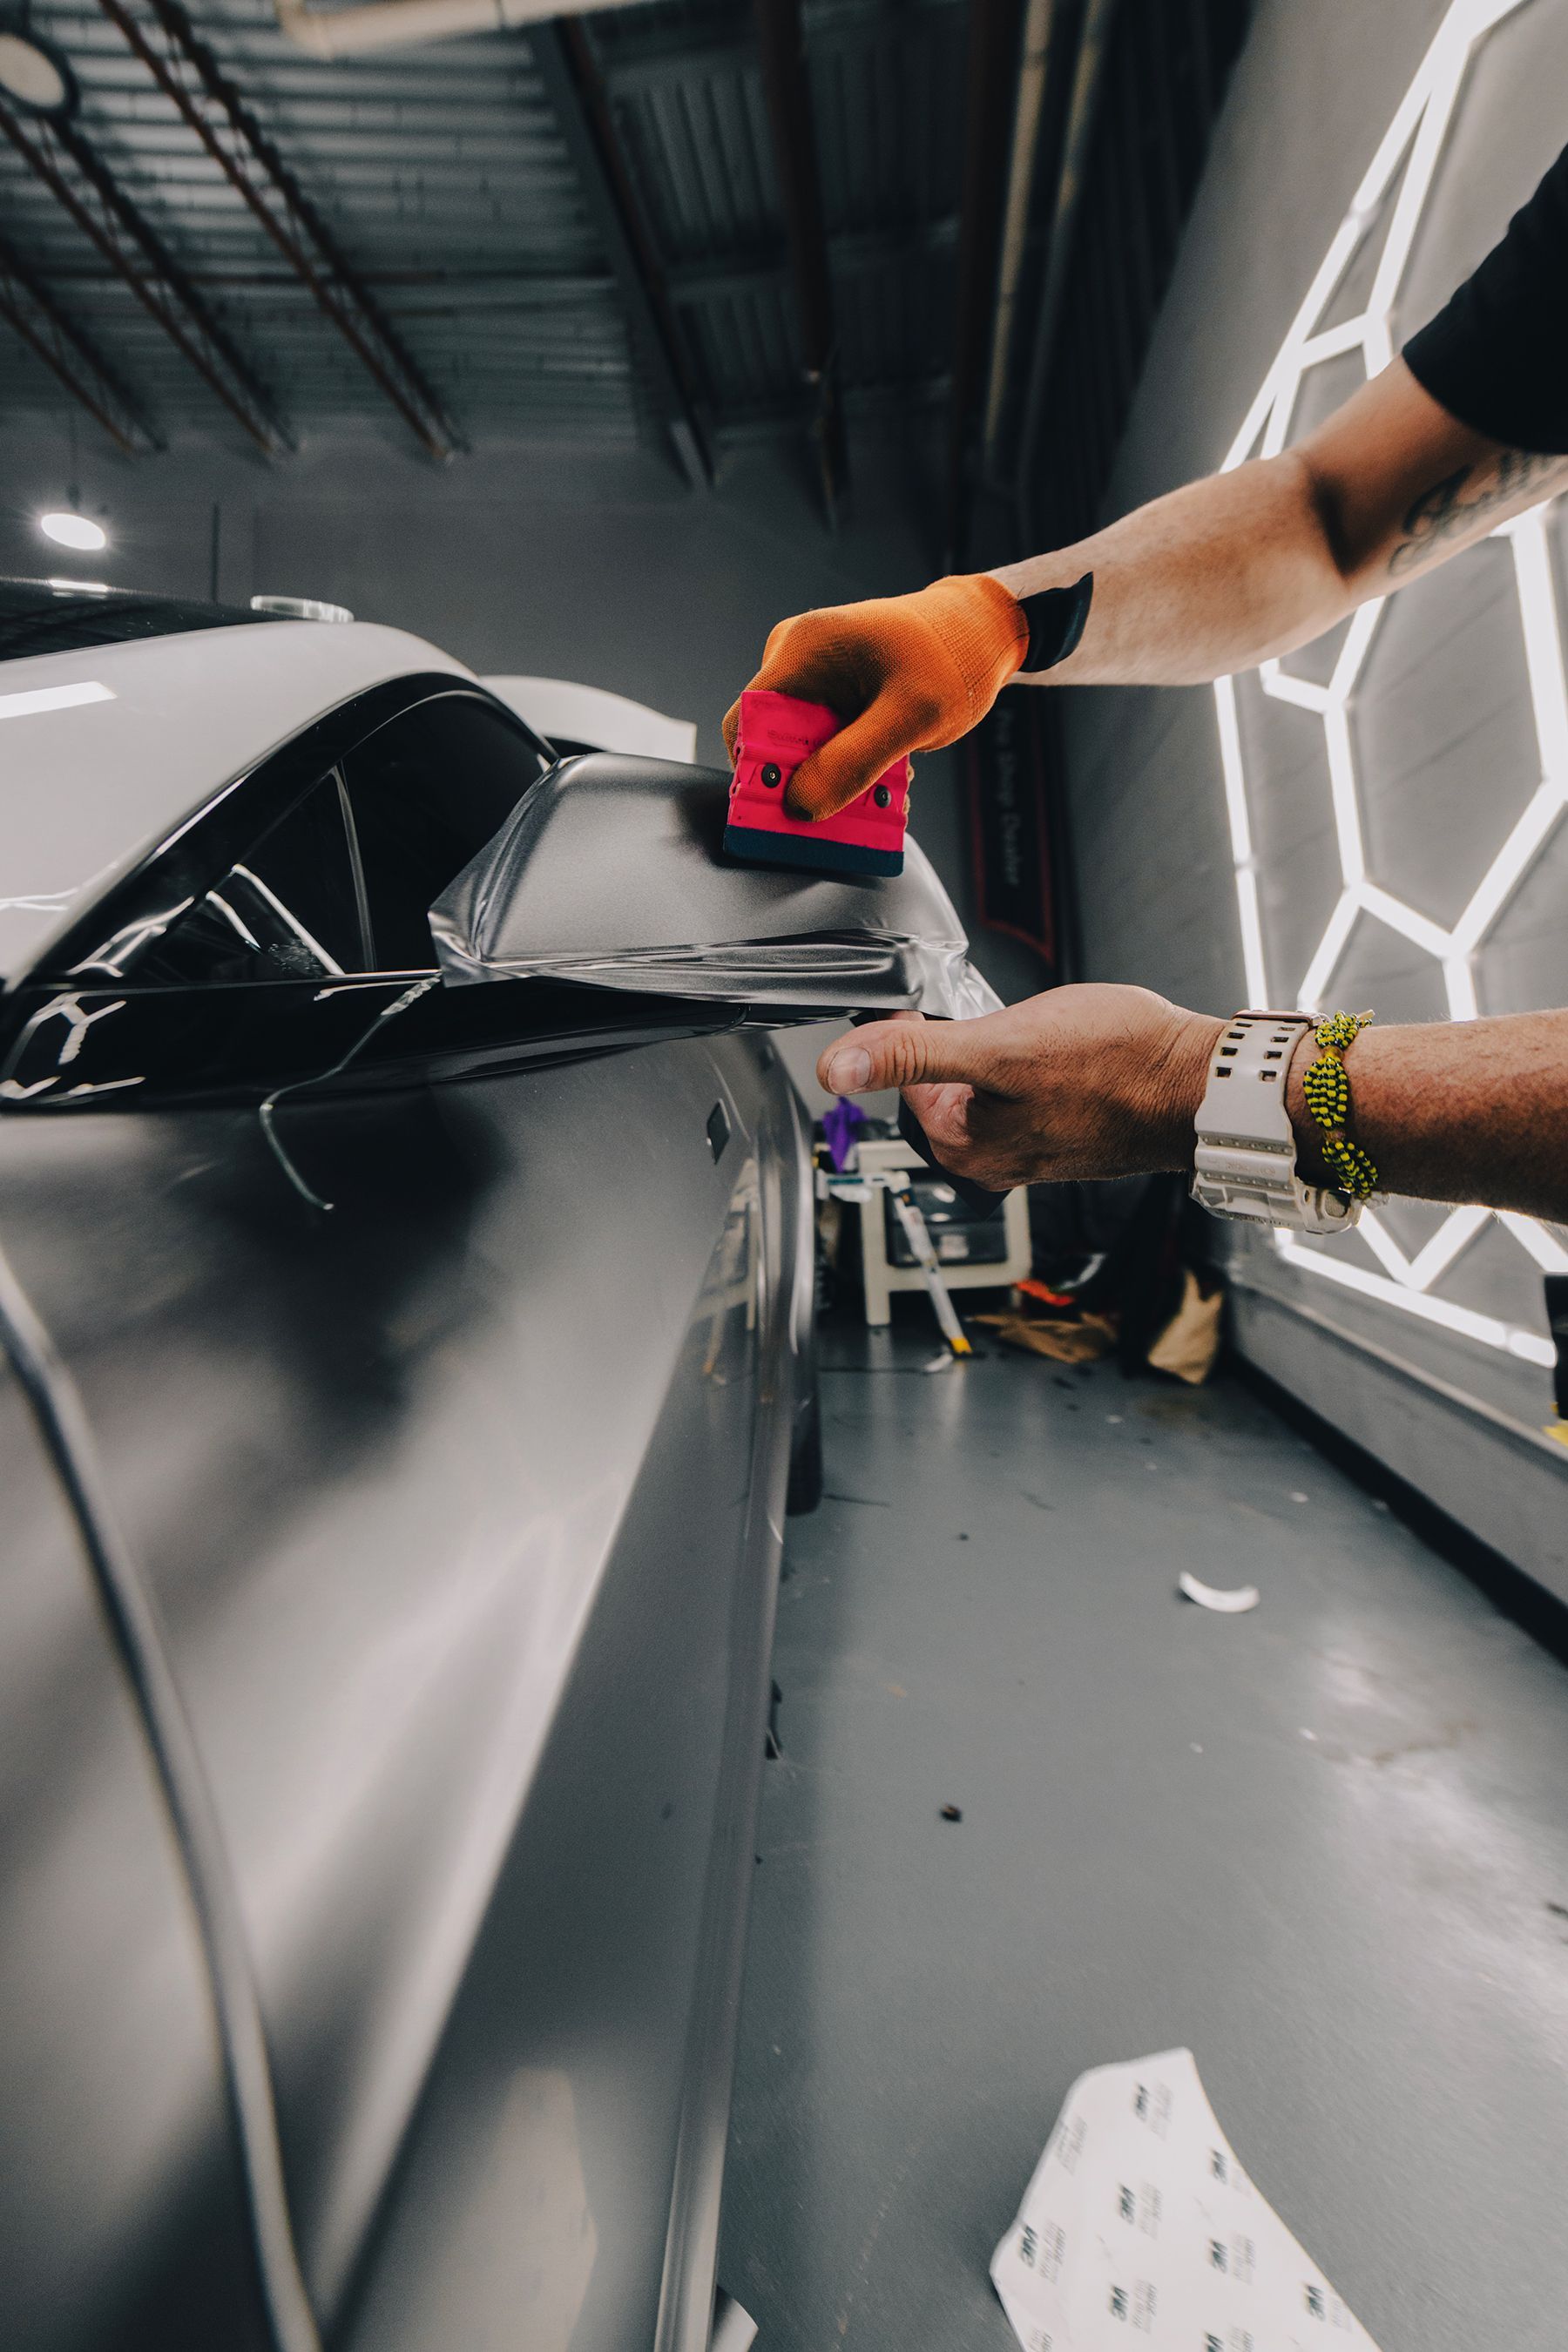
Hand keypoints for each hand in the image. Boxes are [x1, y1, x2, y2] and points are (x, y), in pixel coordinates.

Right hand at [721, 573, 1027, 819]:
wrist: (980, 634)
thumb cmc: (952, 658)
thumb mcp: (911, 716)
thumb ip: (854, 762)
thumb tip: (800, 807)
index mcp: (803, 650)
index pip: (748, 722)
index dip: (758, 773)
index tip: (789, 814)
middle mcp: (797, 659)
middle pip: (773, 741)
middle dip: (809, 784)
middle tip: (854, 808)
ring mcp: (813, 677)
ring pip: (801, 750)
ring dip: (837, 781)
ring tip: (884, 791)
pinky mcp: (830, 695)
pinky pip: (823, 744)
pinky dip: (850, 768)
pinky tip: (887, 778)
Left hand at [816, 988, 1226, 1187]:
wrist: (1201, 1083)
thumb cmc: (1117, 1065)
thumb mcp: (998, 1046)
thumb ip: (911, 1054)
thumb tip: (836, 1068)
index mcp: (963, 1146)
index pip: (901, 1077)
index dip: (909, 1028)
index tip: (923, 1001)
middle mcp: (992, 1159)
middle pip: (939, 1083)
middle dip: (954, 1041)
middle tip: (989, 1012)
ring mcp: (1031, 1148)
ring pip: (983, 1085)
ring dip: (995, 1050)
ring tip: (1031, 1026)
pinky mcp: (1065, 1132)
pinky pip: (1021, 1091)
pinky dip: (1028, 1063)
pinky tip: (1059, 1045)